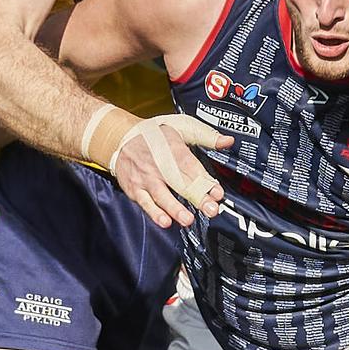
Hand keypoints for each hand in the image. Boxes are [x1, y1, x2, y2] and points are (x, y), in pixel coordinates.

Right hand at [110, 116, 233, 228]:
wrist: (120, 138)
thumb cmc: (155, 135)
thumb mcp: (181, 128)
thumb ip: (207, 136)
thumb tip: (228, 141)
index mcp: (173, 147)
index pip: (191, 166)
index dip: (205, 180)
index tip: (217, 192)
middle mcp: (159, 163)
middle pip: (179, 182)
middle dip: (196, 197)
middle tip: (210, 209)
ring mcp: (146, 177)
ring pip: (161, 195)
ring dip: (175, 208)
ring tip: (187, 219)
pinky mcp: (135, 189)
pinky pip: (145, 202)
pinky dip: (154, 213)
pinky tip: (164, 221)